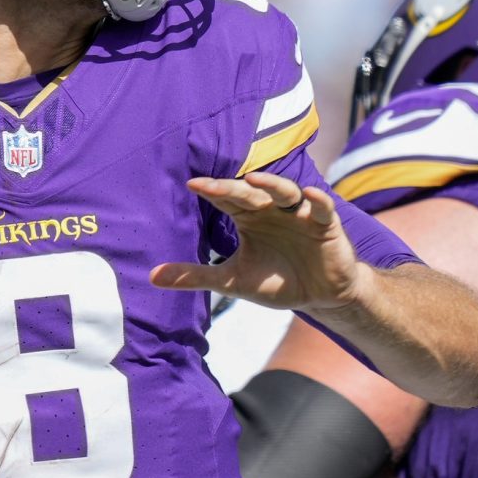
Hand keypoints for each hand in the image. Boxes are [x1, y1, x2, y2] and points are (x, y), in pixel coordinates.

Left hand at [150, 173, 369, 311]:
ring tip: (254, 179)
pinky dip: (317, 200)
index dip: (212, 191)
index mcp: (249, 217)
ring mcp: (300, 213)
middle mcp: (273, 209)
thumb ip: (195, 276)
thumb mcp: (232, 282)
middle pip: (251, 193)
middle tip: (210, 186)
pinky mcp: (326, 224)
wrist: (320, 297)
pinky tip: (309, 194)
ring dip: (272, 184)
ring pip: (286, 191)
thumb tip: (151, 277)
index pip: (227, 199)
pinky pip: (322, 207)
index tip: (191, 184)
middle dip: (232, 188)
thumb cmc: (277, 282)